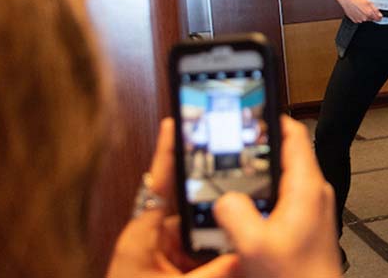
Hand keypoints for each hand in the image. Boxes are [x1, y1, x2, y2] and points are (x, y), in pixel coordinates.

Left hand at [106, 119, 238, 277]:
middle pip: (190, 209)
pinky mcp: (172, 271)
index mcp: (141, 236)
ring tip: (244, 231)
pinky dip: (218, 256)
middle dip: (217, 205)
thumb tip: (247, 255)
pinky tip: (237, 254)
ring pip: (200, 236)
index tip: (175, 124)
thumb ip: (215, 273)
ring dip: (221, 237)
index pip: (159, 184)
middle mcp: (150, 241)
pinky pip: (201, 256)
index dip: (169, 153)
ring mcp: (161, 257)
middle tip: (243, 195)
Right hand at [214, 116, 341, 277]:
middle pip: (286, 152)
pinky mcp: (305, 223)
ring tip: (235, 173)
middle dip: (259, 147)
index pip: (295, 134)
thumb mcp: (255, 245)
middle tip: (235, 141)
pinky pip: (282, 197)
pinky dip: (263, 195)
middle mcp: (314, 193)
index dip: (273, 117)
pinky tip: (245, 209)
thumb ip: (235, 213)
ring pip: (283, 176)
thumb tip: (224, 198)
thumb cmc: (297, 277)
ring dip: (260, 173)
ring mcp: (311, 207)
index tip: (253, 109)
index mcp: (306, 187)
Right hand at [337, 0, 381, 22]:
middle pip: (371, 19)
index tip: (378, 15)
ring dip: (364, 15)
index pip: (378, 19)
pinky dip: (359, 16)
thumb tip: (380, 16)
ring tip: (361, 8)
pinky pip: (359, 19)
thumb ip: (375, 10)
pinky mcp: (354, 20)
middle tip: (366, 8)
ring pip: (365, 19)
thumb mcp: (369, 2)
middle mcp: (364, 18)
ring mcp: (359, 20)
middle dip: (370, 14)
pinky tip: (357, 10)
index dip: (378, 16)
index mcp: (369, 14)